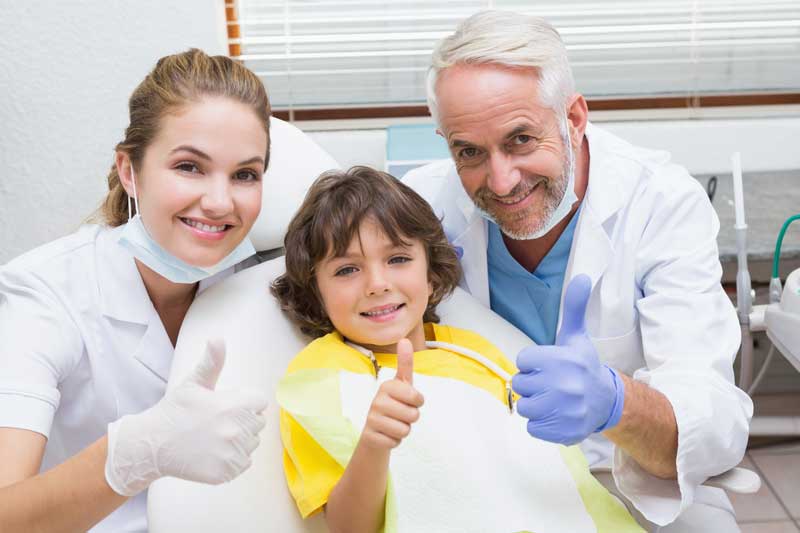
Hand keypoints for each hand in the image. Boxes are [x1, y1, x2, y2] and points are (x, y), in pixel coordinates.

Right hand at [105, 339, 268, 495]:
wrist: (153, 445)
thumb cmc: (175, 410)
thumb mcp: (193, 383)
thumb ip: (212, 362)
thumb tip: (218, 338)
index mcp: (233, 405)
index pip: (260, 402)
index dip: (244, 402)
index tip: (226, 406)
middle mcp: (236, 430)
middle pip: (258, 424)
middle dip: (243, 421)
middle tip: (216, 423)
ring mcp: (231, 454)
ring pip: (251, 444)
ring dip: (239, 442)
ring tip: (213, 438)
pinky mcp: (226, 473)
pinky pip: (243, 464)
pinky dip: (232, 460)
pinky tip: (213, 453)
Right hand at [361, 339, 423, 449]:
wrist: (374, 430)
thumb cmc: (394, 403)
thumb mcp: (401, 384)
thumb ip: (405, 363)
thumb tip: (404, 339)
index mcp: (387, 386)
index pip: (417, 397)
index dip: (418, 402)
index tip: (409, 399)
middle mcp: (377, 401)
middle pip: (413, 416)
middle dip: (411, 418)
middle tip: (400, 414)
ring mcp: (372, 419)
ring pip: (405, 430)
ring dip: (404, 429)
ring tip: (393, 423)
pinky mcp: (370, 437)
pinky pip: (396, 442)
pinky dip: (395, 441)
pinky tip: (386, 434)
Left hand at [511, 275, 624, 445]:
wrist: (607, 402)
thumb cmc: (583, 365)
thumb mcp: (576, 336)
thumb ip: (573, 307)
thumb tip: (582, 276)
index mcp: (564, 360)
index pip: (523, 361)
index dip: (532, 363)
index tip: (548, 365)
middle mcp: (565, 385)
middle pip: (520, 385)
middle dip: (532, 384)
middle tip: (550, 383)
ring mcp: (565, 411)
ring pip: (525, 407)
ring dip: (535, 404)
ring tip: (552, 399)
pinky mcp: (563, 432)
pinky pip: (532, 428)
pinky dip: (540, 423)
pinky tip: (556, 414)